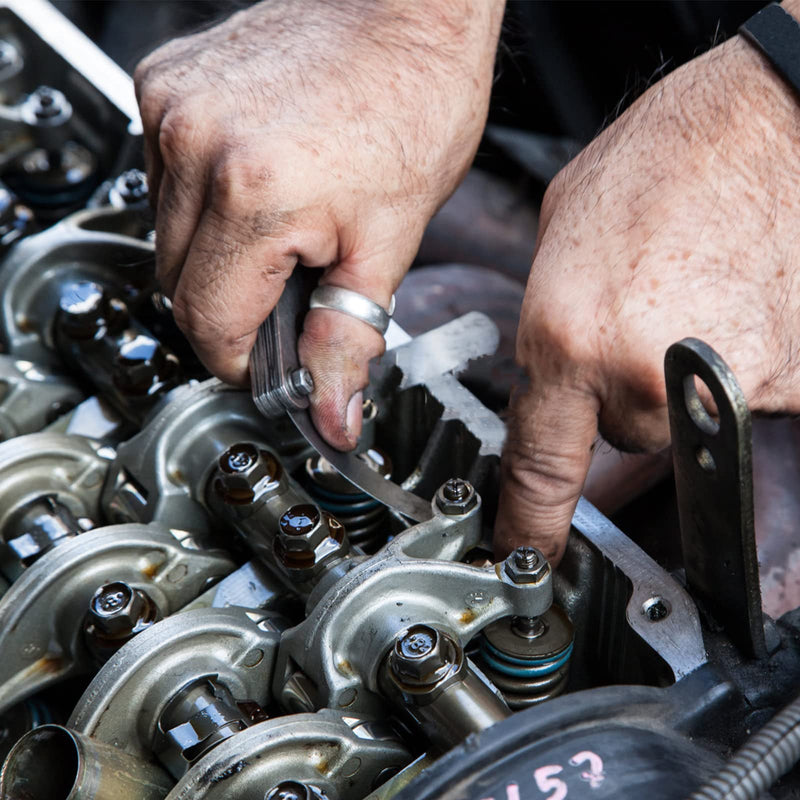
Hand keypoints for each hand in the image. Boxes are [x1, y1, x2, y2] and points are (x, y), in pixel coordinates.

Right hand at [134, 0, 502, 448]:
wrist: (406, 8)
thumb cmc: (414, 102)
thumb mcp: (390, 243)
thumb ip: (349, 339)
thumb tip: (332, 412)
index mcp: (255, 197)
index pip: (209, 324)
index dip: (242, 360)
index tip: (270, 361)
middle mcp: (197, 147)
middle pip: (178, 287)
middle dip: (231, 310)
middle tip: (290, 294)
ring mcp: (173, 110)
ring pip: (165, 237)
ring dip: (215, 257)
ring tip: (283, 230)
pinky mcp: (165, 85)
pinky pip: (163, 181)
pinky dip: (201, 204)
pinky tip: (255, 186)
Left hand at [494, 18, 799, 562]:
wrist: (771, 122)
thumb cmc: (663, 161)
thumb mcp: (559, 240)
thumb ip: (548, 326)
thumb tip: (549, 379)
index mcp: (567, 340)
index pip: (541, 470)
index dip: (532, 525)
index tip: (530, 557)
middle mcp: (641, 377)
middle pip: (620, 437)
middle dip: (618, 397)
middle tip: (635, 325)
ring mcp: (721, 385)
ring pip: (679, 423)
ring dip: (674, 383)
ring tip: (686, 299)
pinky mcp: (785, 383)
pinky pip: (736, 402)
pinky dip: (728, 370)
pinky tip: (726, 307)